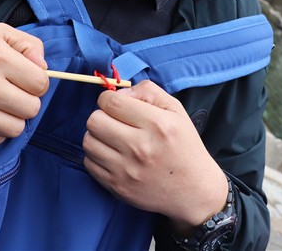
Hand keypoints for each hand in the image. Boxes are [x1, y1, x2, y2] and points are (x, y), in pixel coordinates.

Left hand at [83, 81, 227, 231]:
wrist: (193, 191)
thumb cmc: (184, 146)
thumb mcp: (176, 110)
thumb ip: (148, 91)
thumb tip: (119, 92)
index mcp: (157, 124)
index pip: (112, 102)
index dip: (108, 98)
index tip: (115, 104)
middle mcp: (140, 147)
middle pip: (94, 121)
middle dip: (101, 116)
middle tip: (114, 121)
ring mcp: (126, 170)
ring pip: (88, 142)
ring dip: (97, 136)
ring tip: (112, 138)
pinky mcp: (117, 187)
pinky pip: (89, 164)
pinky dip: (96, 156)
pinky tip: (112, 155)